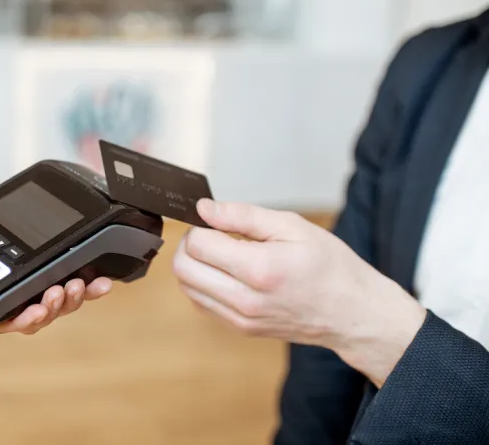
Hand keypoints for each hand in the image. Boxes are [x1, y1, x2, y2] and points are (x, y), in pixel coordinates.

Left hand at [0, 183, 112, 335]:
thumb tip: (47, 198)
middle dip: (75, 299)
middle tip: (83, 285)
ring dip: (54, 311)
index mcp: (15, 264)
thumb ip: (15, 207)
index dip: (84, 283)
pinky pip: (1, 324)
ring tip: (59, 294)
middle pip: (52, 305)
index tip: (105, 279)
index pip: (56, 278)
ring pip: (31, 320)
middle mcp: (6, 288)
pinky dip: (23, 319)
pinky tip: (35, 308)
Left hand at [172, 199, 426, 386]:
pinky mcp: (240, 329)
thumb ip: (242, 215)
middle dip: (190, 244)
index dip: (201, 226)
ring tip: (222, 253)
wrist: (353, 313)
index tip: (217, 221)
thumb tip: (204, 208)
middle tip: (213, 234)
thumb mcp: (292, 226)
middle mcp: (245, 300)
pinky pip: (201, 304)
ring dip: (194, 265)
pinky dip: (203, 284)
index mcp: (260, 269)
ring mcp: (241, 319)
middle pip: (183, 268)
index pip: (198, 244)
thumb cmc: (330, 266)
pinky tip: (227, 273)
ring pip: (187, 288)